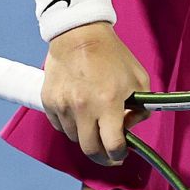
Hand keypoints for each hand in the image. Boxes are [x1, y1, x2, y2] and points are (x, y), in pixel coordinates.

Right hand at [41, 22, 148, 165]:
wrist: (79, 34)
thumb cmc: (111, 55)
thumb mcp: (138, 78)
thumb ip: (140, 107)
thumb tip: (129, 127)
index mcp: (108, 102)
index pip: (112, 145)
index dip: (119, 155)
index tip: (121, 154)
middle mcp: (83, 108)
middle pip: (90, 150)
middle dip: (102, 156)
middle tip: (108, 153)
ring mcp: (63, 105)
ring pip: (74, 138)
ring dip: (86, 136)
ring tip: (94, 123)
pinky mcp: (49, 101)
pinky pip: (59, 125)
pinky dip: (70, 125)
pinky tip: (79, 113)